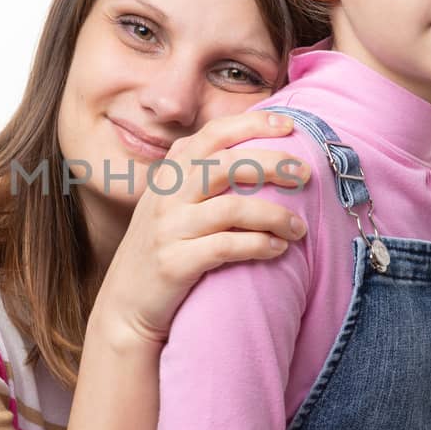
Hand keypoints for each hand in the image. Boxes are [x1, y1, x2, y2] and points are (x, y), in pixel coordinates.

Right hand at [86, 110, 311, 357]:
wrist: (125, 305)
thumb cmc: (162, 249)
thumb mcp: (170, 204)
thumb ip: (198, 176)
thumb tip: (253, 153)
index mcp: (170, 174)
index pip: (213, 134)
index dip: (252, 124)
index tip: (289, 126)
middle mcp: (167, 196)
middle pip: (226, 164)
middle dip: (272, 164)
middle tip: (305, 175)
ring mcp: (169, 229)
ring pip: (231, 208)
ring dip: (274, 215)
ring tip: (299, 228)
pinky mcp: (174, 263)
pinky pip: (225, 246)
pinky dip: (258, 245)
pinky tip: (278, 249)